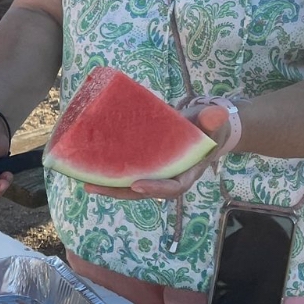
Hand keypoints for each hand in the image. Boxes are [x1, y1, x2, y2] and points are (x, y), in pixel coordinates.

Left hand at [82, 104, 228, 199]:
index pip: (173, 187)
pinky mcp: (143, 165)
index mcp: (187, 172)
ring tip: (86, 183)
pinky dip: (109, 174)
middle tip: (94, 187)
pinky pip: (126, 173)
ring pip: (131, 185)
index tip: (137, 185)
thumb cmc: (206, 126)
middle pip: (144, 191)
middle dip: (120, 191)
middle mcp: (168, 176)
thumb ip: (211, 119)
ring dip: (109, 186)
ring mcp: (154, 173)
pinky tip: (89, 169)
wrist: (201, 125)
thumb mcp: (210, 122)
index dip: (155, 188)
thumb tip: (217, 113)